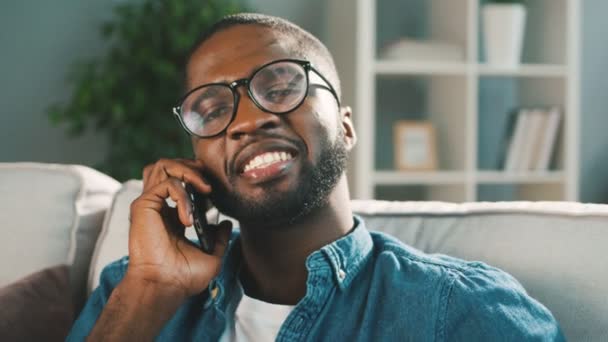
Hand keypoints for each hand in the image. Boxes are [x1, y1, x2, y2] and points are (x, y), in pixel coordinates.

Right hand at [126, 158, 232, 298]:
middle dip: (192, 167)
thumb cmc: (184, 277)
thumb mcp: (211, 256)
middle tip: (209, 185)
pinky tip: (188, 218)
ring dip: (187, 172)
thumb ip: (219, 239)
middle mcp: (159, 205)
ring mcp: (150, 203)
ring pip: (163, 165)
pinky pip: (166, 184)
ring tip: (203, 190)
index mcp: (172, 215)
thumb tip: (225, 223)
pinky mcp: (143, 205)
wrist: (165, 286)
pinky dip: (183, 195)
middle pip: (169, 165)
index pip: (182, 181)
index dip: (199, 179)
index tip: (215, 192)